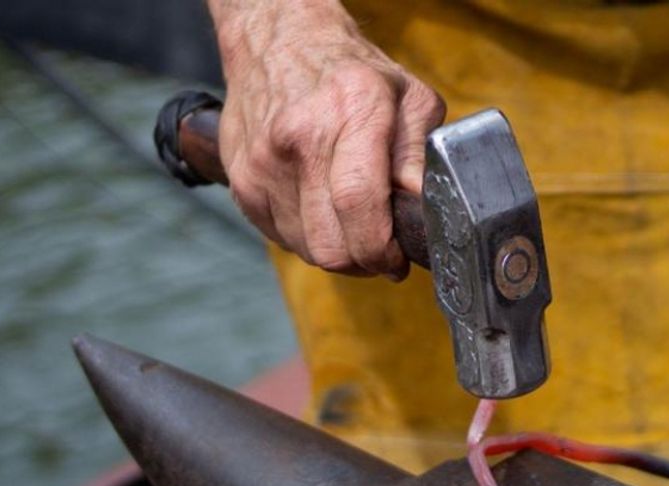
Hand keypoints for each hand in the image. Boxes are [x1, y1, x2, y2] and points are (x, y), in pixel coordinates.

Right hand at [209, 0, 444, 277]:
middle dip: (363, 260)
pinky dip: (308, 238)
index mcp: (349, 111)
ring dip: (337, 250)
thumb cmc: (353, 73)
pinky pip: (282, 239)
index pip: (360, 206)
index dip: (382, 250)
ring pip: (307, 250)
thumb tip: (427, 212)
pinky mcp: (241, 183)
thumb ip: (422, 156)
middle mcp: (299, 138)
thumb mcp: (409, 97)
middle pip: (332, 246)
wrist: (277, 43)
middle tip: (380, 246)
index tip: (397, 258)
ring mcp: (262, 164)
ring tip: (352, 223)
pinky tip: (322, 210)